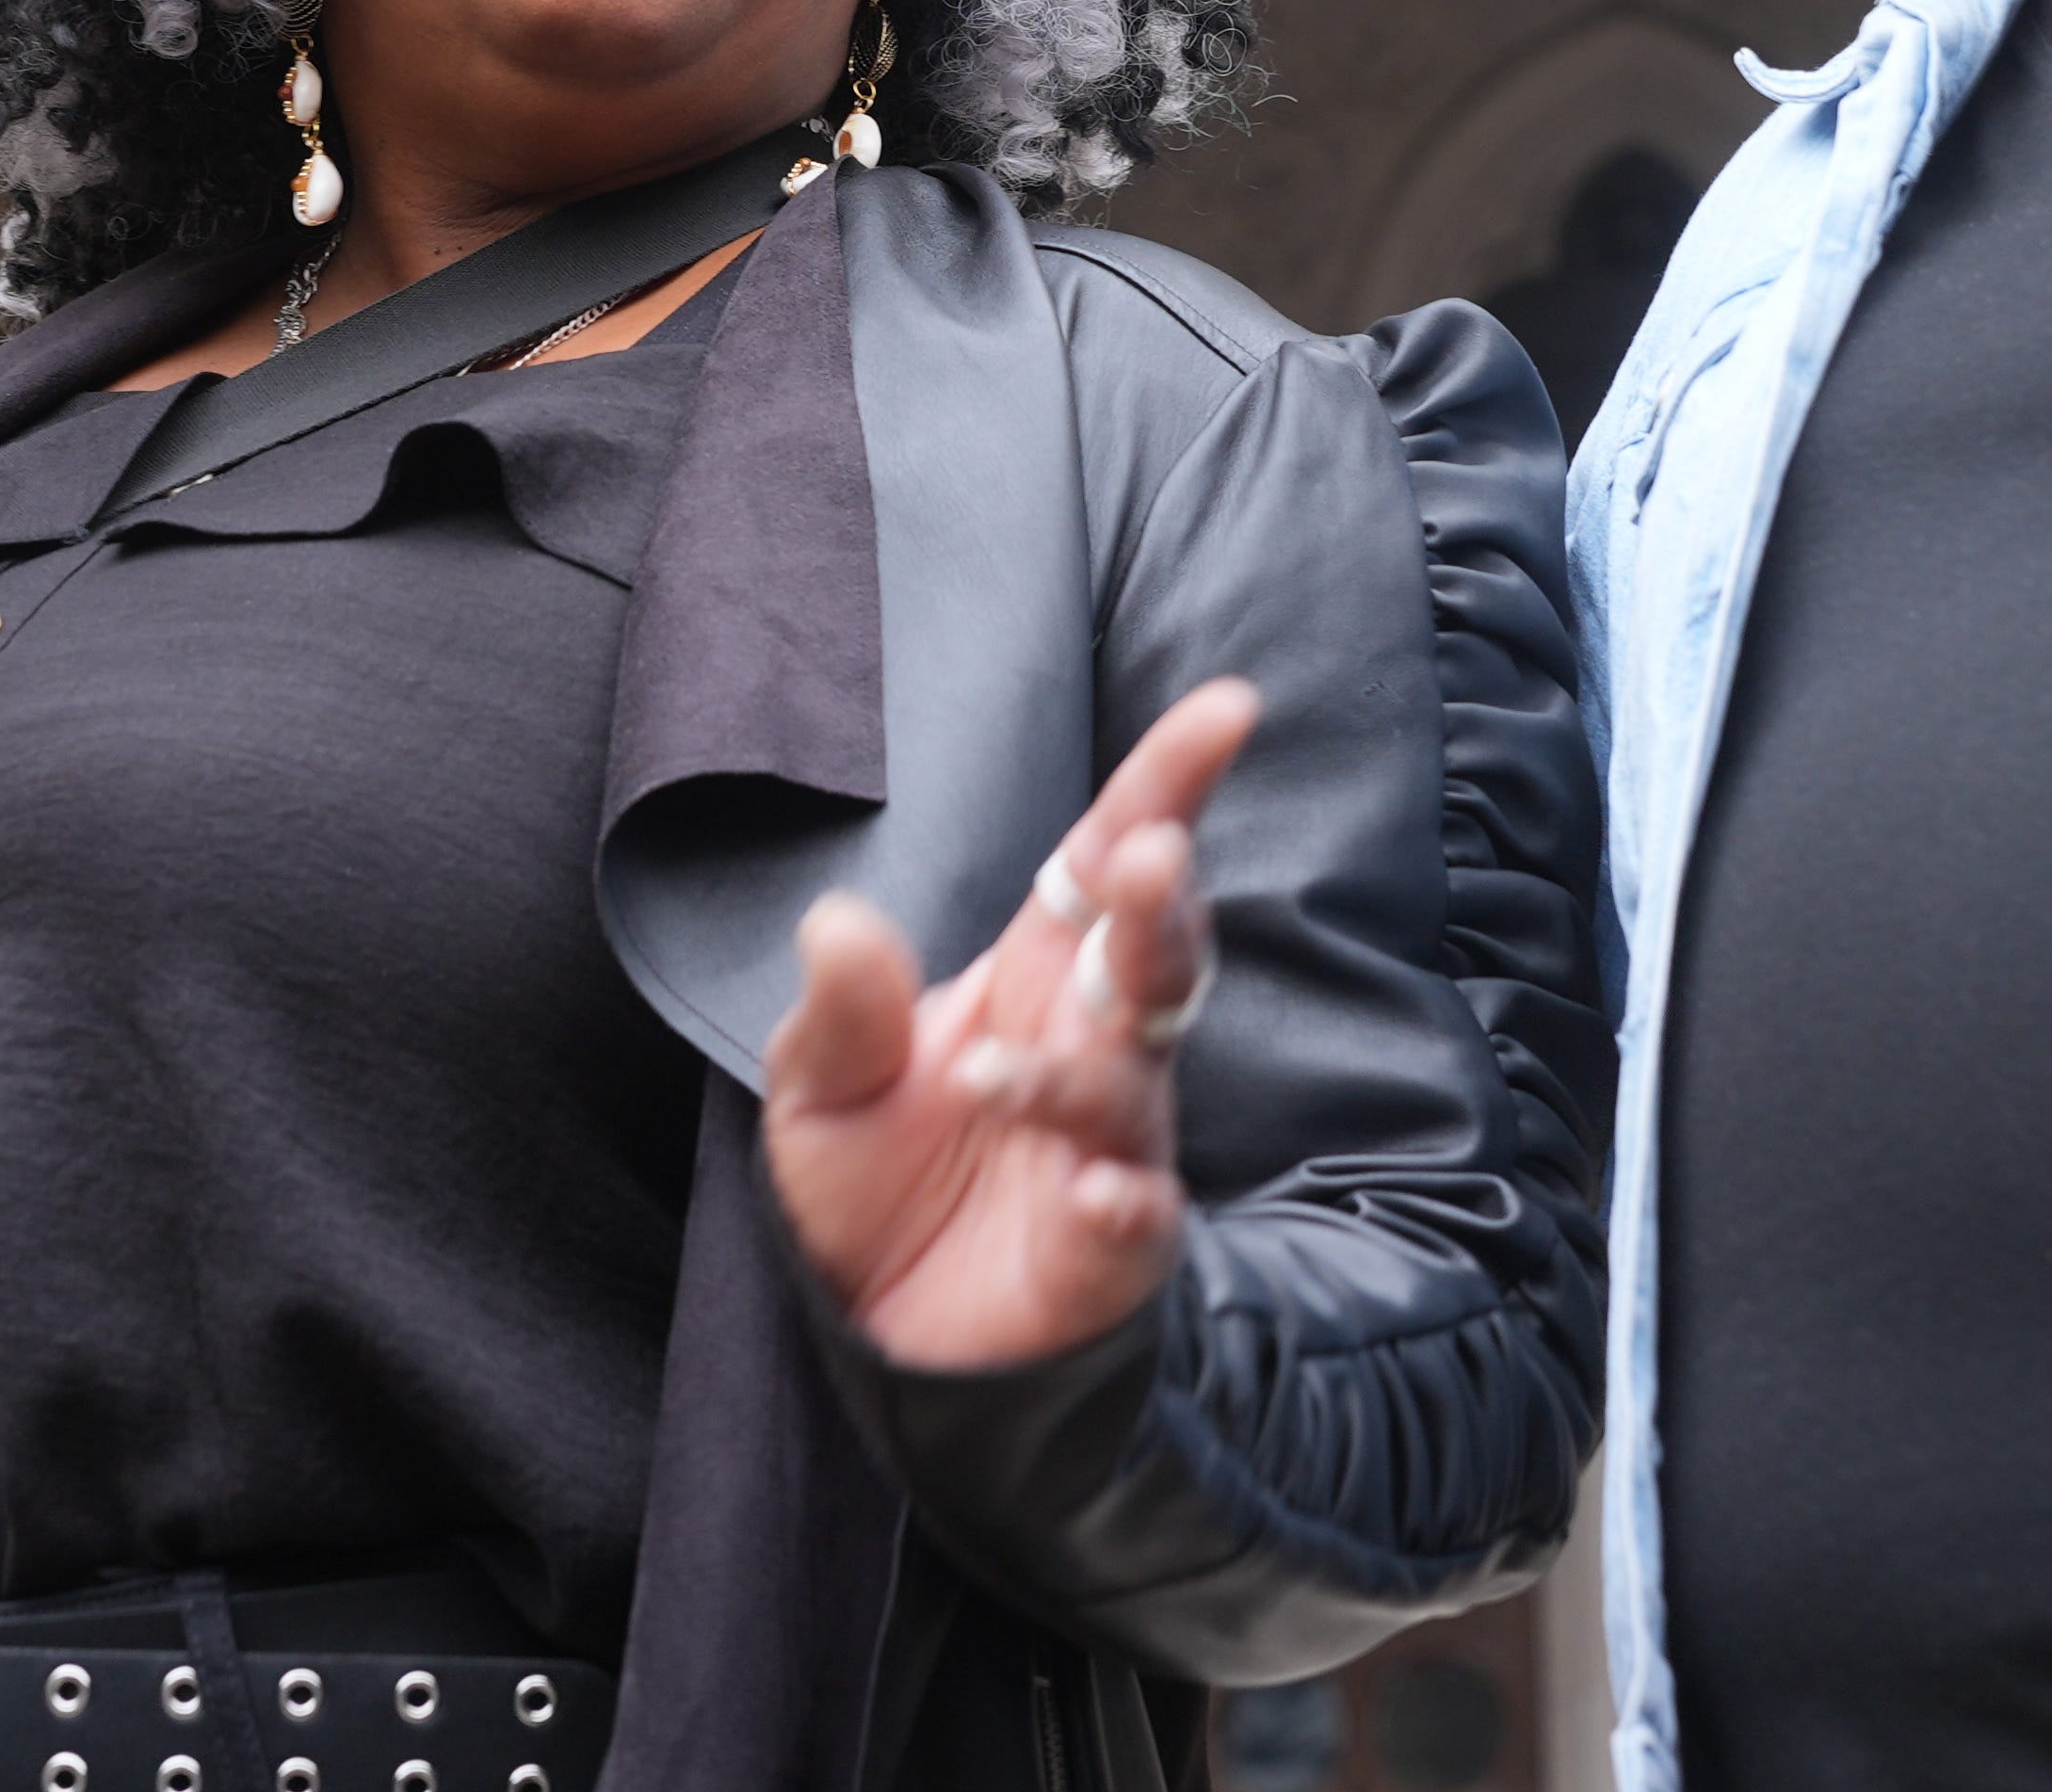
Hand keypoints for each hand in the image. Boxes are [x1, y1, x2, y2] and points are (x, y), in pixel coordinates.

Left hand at [764, 678, 1256, 1368]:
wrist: (886, 1341)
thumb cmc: (876, 1192)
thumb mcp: (822, 1089)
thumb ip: (839, 1010)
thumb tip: (837, 920)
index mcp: (1033, 979)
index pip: (1105, 859)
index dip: (1167, 784)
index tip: (1229, 709)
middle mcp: (1092, 1046)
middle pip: (1152, 952)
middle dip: (1158, 902)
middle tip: (1147, 856)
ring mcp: (1113, 1145)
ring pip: (1134, 1081)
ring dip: (1075, 1072)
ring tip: (990, 1074)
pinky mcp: (1112, 1251)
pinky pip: (1141, 1218)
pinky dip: (1124, 1203)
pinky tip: (1094, 1196)